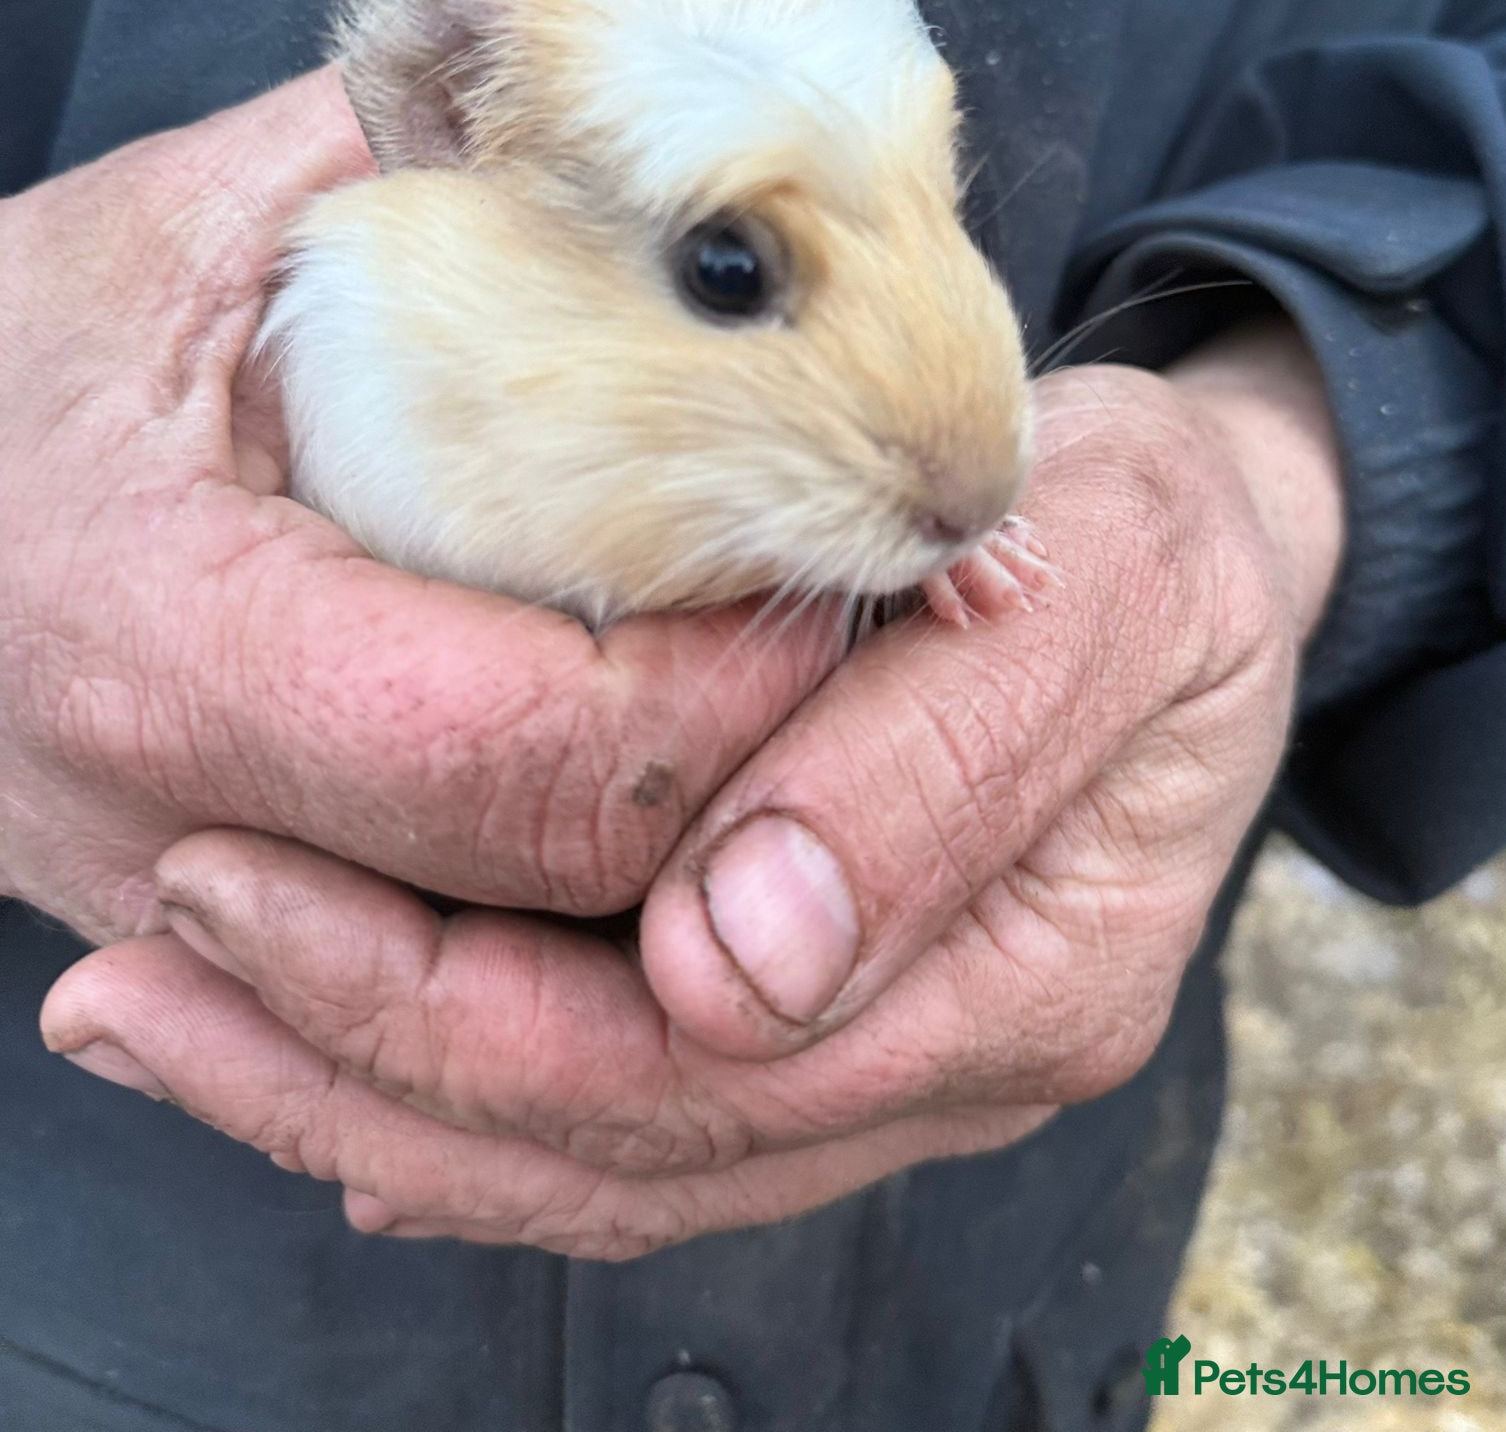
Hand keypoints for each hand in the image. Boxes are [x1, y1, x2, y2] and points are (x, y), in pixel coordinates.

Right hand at [0, 72, 834, 953]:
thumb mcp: (187, 223)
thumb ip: (411, 153)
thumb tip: (637, 93)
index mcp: (168, 642)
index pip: (532, 751)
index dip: (731, 684)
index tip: (829, 571)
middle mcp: (184, 823)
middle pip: (559, 885)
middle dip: (744, 769)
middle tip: (843, 625)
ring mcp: (206, 907)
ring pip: (526, 953)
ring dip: (686, 829)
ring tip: (770, 671)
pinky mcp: (238, 922)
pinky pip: (463, 937)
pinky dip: (586, 858)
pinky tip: (653, 729)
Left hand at [40, 321, 1344, 1256]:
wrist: (1195, 548)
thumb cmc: (1151, 534)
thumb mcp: (1099, 582)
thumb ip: (941, 766)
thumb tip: (741, 961)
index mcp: (1027, 976)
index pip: (698, 1064)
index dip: (452, 1008)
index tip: (249, 887)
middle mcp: (941, 1057)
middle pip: (612, 1136)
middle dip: (352, 1064)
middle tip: (140, 977)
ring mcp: (879, 1046)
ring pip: (590, 1142)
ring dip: (358, 1086)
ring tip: (161, 1011)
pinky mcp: (819, 998)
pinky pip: (618, 1091)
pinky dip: (449, 1079)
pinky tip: (308, 1042)